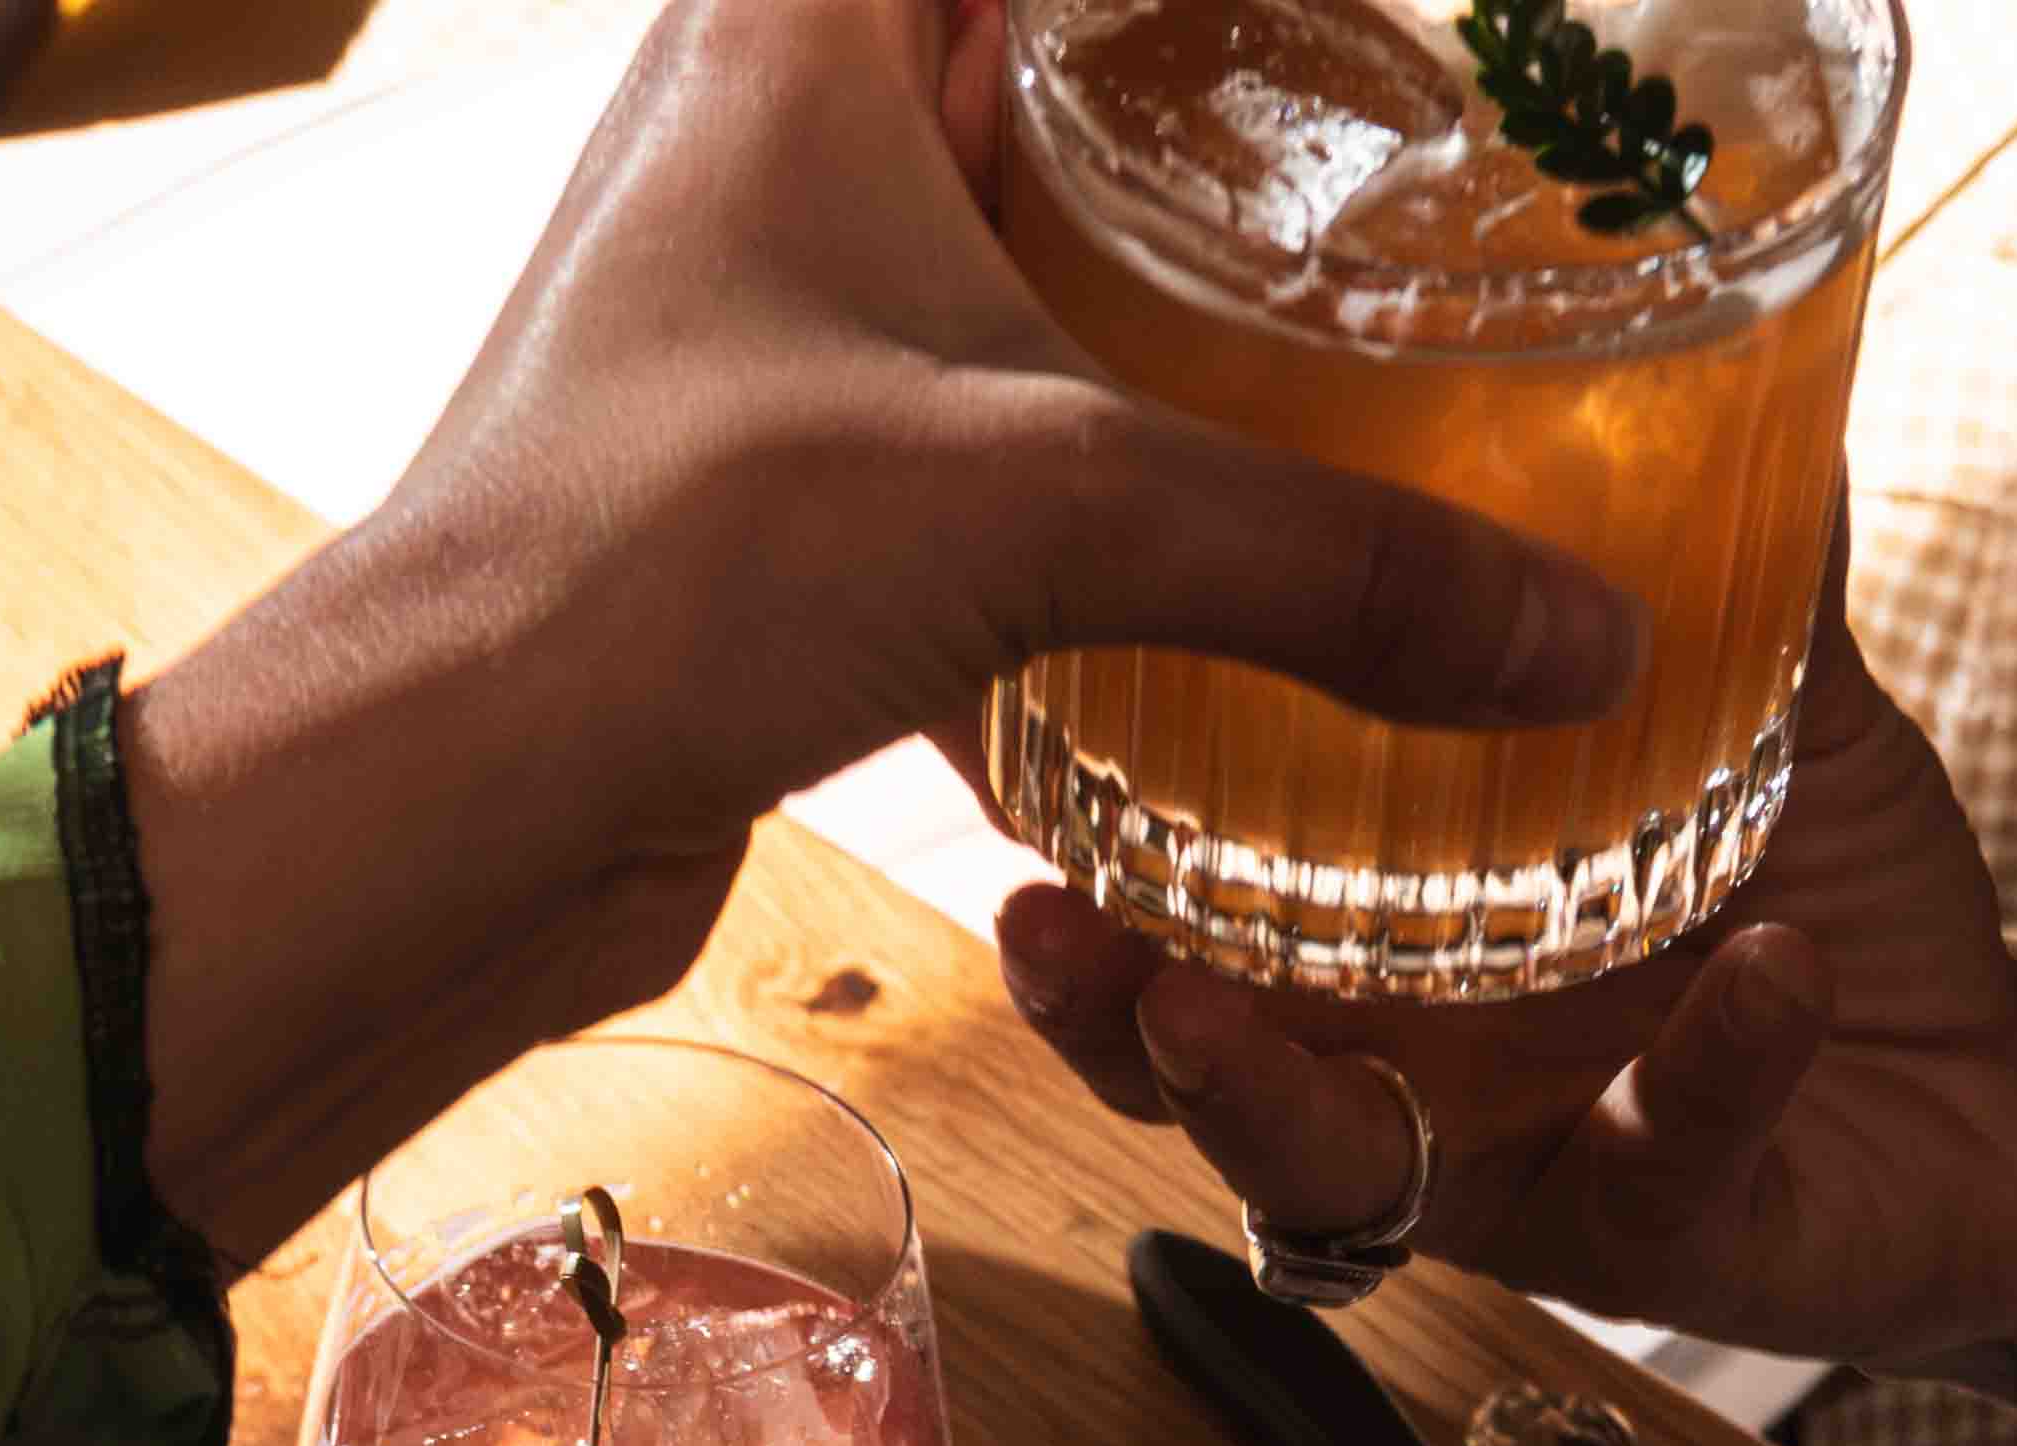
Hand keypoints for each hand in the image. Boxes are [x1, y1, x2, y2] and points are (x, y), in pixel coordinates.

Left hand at [132, 0, 1639, 1256]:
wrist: (449, 795)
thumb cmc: (649, 561)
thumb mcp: (1048, 508)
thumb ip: (1326, 561)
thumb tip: (1568, 636)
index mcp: (812, 5)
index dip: (1219, 0)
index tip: (1357, 14)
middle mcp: (770, 117)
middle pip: (1032, 37)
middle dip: (1202, 76)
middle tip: (1392, 110)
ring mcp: (760, 299)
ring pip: (996, 215)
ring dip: (1143, 251)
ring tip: (1342, 277)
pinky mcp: (764, 475)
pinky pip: (962, 403)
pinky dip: (1077, 436)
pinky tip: (1203, 492)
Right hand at [994, 581, 2016, 1376]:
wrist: (1998, 1092)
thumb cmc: (1830, 900)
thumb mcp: (1766, 710)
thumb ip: (1714, 575)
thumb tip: (1711, 363)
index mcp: (1391, 943)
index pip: (1193, 910)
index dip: (1091, 859)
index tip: (1005, 765)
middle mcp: (1409, 1075)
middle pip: (1188, 1075)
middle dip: (1101, 1016)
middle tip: (1044, 929)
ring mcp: (1513, 1173)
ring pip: (1330, 1177)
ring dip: (1256, 1107)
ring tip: (1217, 1018)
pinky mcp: (1658, 1243)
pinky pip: (1658, 1159)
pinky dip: (1713, 1066)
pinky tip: (1766, 974)